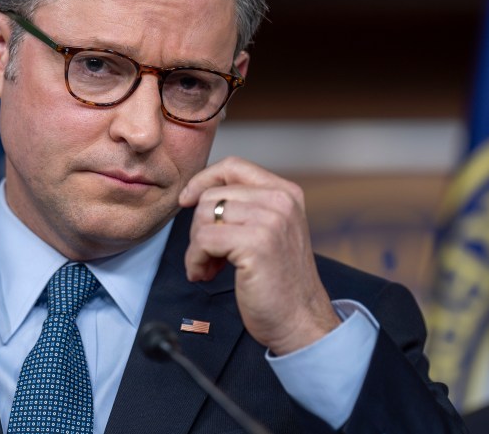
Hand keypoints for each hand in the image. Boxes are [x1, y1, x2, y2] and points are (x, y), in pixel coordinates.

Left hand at [178, 156, 339, 355]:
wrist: (300, 321)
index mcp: (285, 193)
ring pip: (204, 217)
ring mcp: (270, 221)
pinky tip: (206, 275)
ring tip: (208, 267)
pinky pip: (204, 241)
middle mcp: (280, 201)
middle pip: (212, 195)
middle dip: (199, 227)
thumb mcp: (269, 231)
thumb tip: (198, 194)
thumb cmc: (279, 282)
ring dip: (196, 247)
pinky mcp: (256, 244)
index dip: (203, 180)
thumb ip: (245, 207)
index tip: (187, 200)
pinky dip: (195, 260)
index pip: (233, 166)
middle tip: (206, 256)